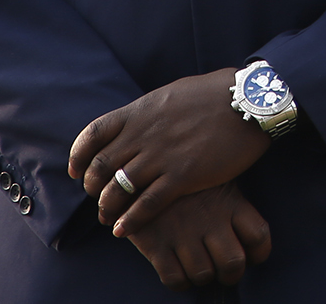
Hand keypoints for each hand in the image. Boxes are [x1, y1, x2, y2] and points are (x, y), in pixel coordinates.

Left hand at [69, 67, 271, 235]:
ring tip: (108, 218)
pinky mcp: (183, 176)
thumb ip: (151, 111)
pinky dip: (131, 220)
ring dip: (107, 207)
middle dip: (92, 186)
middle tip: (97, 197)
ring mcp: (162, 156)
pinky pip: (147, 204)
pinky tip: (124, 230)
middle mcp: (144, 134)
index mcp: (141, 111)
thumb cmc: (216, 94)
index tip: (76, 171)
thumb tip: (140, 121)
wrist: (249, 102)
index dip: (79, 156)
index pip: (94, 134)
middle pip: (101, 166)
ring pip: (118, 188)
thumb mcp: (173, 94)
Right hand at [124, 182, 271, 292]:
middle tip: (224, 272)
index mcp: (229, 201)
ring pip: (203, 274)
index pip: (258, 235)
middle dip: (231, 274)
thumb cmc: (183, 176)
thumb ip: (231, 203)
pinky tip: (179, 272)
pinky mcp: (156, 244)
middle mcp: (210, 219)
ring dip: (203, 277)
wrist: (137, 169)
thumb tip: (248, 234)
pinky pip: (174, 279)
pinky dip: (180, 283)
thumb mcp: (214, 178)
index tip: (252, 257)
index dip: (259, 253)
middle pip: (233, 263)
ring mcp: (182, 233)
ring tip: (199, 268)